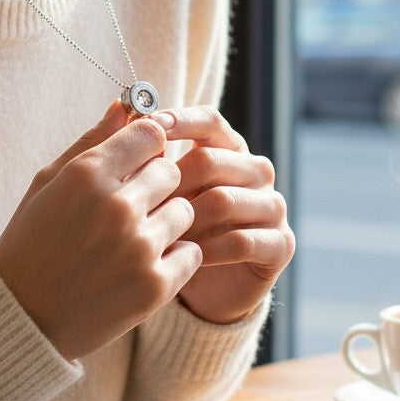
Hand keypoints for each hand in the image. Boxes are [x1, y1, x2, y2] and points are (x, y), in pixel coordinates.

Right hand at [0, 100, 201, 360]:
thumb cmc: (30, 245)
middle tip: (130, 208)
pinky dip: (174, 258)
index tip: (138, 162)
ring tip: (133, 240)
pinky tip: (142, 266)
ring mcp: (139, 248)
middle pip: (171, 171)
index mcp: (87, 175)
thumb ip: (91, 141)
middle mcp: (117, 207)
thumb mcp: (47, 185)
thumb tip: (125, 105)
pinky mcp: (155, 286)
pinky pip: (192, 252)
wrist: (21, 322)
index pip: (151, 134)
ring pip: (185, 211)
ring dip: (167, 222)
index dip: (148, 147)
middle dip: (156, 185)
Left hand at [158, 105, 293, 324]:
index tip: (149, 126)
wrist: (201, 292)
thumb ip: (140, 154)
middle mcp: (256, 171)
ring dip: (186, 220)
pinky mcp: (281, 244)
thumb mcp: (154, 193)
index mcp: (228, 149)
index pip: (210, 121)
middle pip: (212, 160)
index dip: (181, 120)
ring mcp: (273, 206)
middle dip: (171, 182)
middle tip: (138, 204)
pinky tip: (184, 259)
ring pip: (225, 200)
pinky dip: (208, 251)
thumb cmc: (172, 232)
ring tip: (157, 236)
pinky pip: (242, 240)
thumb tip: (118, 108)